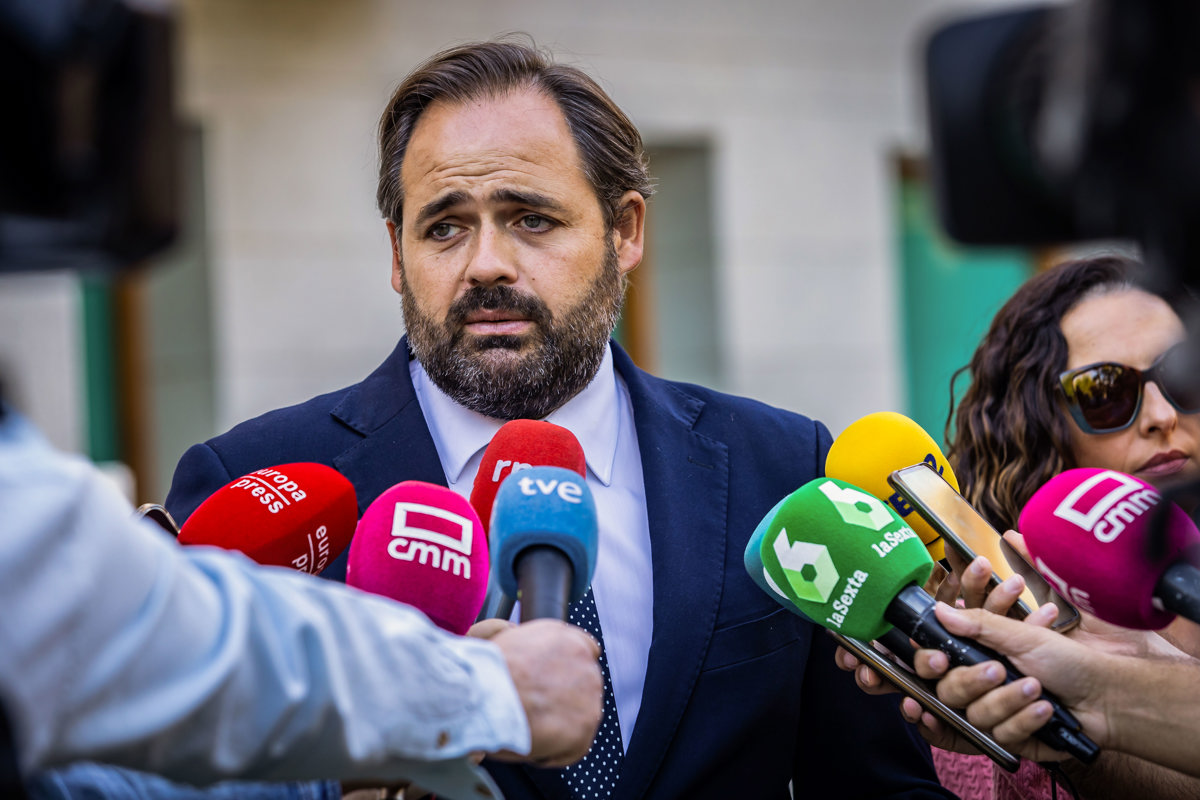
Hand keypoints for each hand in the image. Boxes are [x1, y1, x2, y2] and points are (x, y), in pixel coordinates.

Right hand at [488, 619, 602, 766]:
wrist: (484, 692)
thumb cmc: (488, 670)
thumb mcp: (513, 639)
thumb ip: (536, 649)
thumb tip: (533, 663)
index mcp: (568, 638)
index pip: (586, 651)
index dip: (566, 671)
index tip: (552, 684)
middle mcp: (584, 662)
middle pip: (583, 686)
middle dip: (563, 699)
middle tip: (533, 710)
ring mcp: (589, 694)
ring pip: (581, 716)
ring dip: (558, 726)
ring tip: (527, 727)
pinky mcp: (586, 725)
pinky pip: (576, 746)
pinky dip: (556, 752)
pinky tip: (532, 744)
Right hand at [911, 603, 1114, 761]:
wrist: (1105, 698)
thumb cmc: (1067, 661)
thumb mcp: (1022, 636)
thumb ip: (978, 624)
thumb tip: (940, 610)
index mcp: (975, 655)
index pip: (934, 662)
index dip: (929, 662)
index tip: (941, 660)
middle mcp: (979, 684)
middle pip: (949, 690)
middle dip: (975, 681)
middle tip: (999, 670)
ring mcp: (993, 712)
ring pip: (976, 714)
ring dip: (1009, 700)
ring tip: (1037, 688)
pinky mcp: (1009, 738)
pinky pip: (1001, 734)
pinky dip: (1026, 720)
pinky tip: (1045, 710)